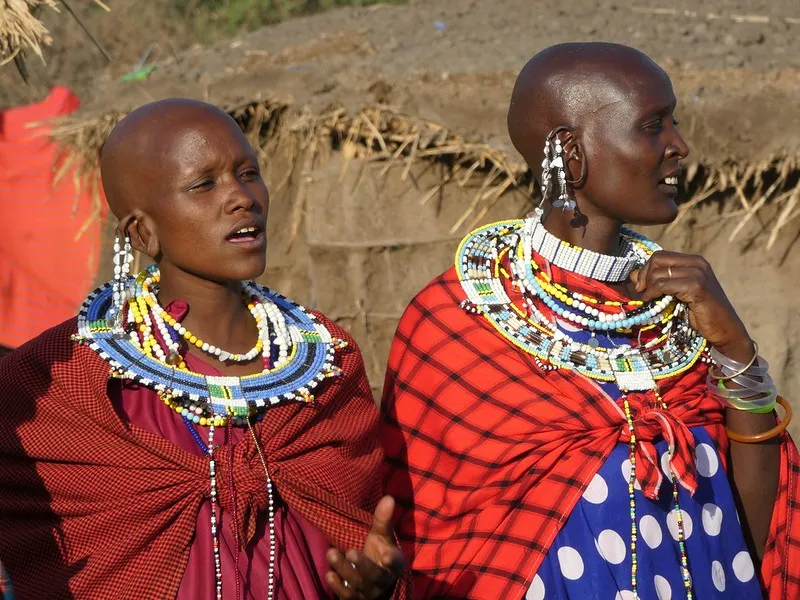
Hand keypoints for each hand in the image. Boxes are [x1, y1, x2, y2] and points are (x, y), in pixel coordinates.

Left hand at [326, 496, 404, 598]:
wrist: (372, 581)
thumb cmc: (378, 552)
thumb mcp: (381, 536)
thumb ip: (383, 519)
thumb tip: (388, 497)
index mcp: (393, 563)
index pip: (396, 562)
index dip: (393, 560)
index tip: (387, 557)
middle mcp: (383, 581)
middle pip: (375, 575)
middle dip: (362, 565)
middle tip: (350, 552)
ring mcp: (369, 592)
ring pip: (358, 584)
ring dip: (344, 570)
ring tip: (331, 554)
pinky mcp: (356, 599)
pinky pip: (347, 596)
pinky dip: (337, 587)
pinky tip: (329, 574)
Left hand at [631, 251, 752, 359]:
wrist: (724, 329)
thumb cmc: (699, 313)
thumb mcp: (676, 294)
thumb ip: (659, 282)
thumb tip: (633, 275)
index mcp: (694, 261)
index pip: (660, 256)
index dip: (646, 270)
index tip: (641, 287)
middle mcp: (697, 263)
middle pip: (657, 260)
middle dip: (644, 276)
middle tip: (642, 293)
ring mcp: (698, 273)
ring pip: (658, 273)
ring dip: (648, 288)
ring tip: (648, 300)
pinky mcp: (697, 286)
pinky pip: (664, 284)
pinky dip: (653, 293)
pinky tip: (654, 302)